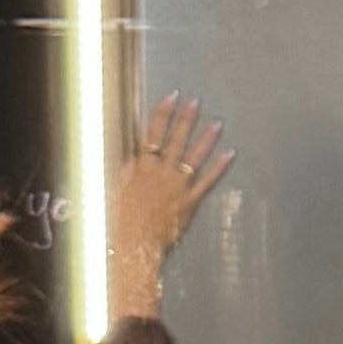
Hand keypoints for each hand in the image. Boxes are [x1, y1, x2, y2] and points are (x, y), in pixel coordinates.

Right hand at [105, 95, 232, 318]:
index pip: (152, 133)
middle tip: (197, 102)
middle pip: (176, 140)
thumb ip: (123, 173)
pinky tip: (230, 154)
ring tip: (217, 124)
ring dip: (206, 139)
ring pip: (194, 157)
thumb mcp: (113, 192)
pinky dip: (219, 168)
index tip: (172, 97)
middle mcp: (160, 173)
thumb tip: (130, 158)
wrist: (131, 246)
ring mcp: (177, 187)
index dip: (163, 113)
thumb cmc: (117, 222)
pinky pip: (207, 182)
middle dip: (186, 120)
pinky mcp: (190, 203)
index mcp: (140, 168)